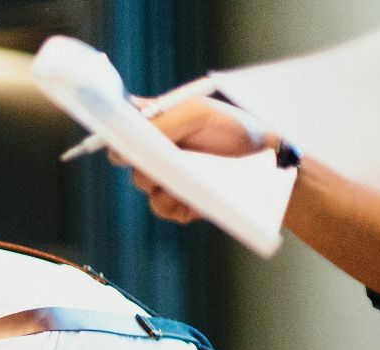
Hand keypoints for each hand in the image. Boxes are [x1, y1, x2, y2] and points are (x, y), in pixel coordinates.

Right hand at [113, 98, 273, 224]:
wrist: (267, 162)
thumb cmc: (236, 128)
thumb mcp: (198, 114)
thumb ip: (161, 123)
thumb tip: (125, 145)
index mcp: (158, 121)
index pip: (121, 125)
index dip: (112, 131)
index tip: (116, 138)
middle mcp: (157, 149)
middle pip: (123, 158)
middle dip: (138, 158)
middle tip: (156, 160)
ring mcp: (165, 177)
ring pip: (142, 183)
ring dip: (161, 179)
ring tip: (192, 175)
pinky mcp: (176, 202)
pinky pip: (159, 206)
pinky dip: (174, 201)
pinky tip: (195, 196)